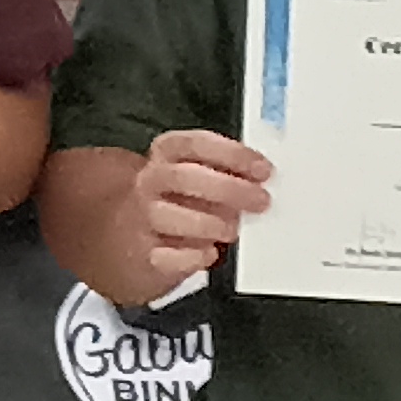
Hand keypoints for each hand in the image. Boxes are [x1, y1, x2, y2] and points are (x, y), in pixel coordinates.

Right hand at [125, 129, 271, 300]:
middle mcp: (150, 182)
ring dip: (210, 224)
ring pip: (170, 216)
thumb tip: (260, 181)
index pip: (193, 144)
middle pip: (183, 177)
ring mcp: (143, 217)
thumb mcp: (198, 177)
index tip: (262, 168)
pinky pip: (168, 256)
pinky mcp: (145, 254)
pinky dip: (194, 256)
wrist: (138, 237)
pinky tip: (209, 253)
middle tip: (260, 201)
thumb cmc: (181, 202)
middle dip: (228, 189)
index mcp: (165, 155)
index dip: (231, 154)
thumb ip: (225, 173)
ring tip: (232, 230)